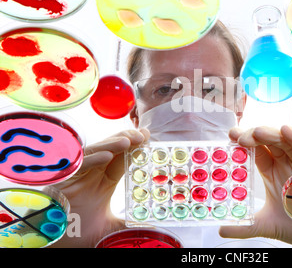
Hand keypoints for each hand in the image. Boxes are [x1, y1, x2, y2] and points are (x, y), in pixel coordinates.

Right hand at [51, 129, 149, 247]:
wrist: (53, 243)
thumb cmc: (77, 233)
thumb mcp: (110, 227)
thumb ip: (129, 224)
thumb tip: (152, 227)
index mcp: (102, 181)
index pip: (120, 159)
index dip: (134, 149)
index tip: (148, 138)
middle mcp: (89, 175)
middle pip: (108, 151)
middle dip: (125, 140)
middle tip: (142, 135)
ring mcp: (74, 176)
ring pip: (93, 153)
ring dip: (111, 145)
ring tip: (129, 141)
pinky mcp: (58, 180)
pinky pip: (75, 166)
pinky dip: (90, 160)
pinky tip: (107, 156)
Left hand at [219, 125, 291, 247]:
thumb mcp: (265, 225)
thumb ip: (244, 226)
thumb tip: (221, 230)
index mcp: (271, 169)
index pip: (256, 149)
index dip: (243, 141)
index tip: (231, 135)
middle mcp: (285, 162)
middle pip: (268, 141)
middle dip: (253, 135)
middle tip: (239, 136)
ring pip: (285, 141)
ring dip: (270, 134)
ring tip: (257, 132)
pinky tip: (284, 131)